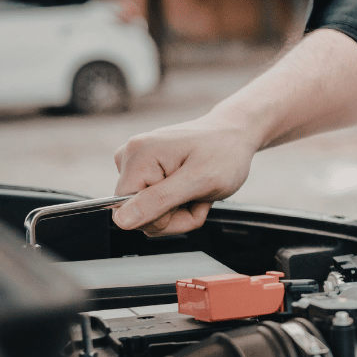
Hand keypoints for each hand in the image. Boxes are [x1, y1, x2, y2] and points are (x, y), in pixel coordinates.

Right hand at [112, 114, 259, 235]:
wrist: (234, 135)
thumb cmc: (224, 153)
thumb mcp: (198, 181)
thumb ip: (158, 201)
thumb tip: (121, 220)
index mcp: (138, 156)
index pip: (126, 210)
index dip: (159, 218)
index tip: (188, 201)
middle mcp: (130, 157)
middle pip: (137, 214)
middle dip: (174, 216)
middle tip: (198, 197)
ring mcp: (137, 164)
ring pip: (149, 214)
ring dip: (180, 212)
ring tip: (198, 192)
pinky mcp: (146, 172)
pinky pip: (156, 205)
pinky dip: (180, 205)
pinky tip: (193, 190)